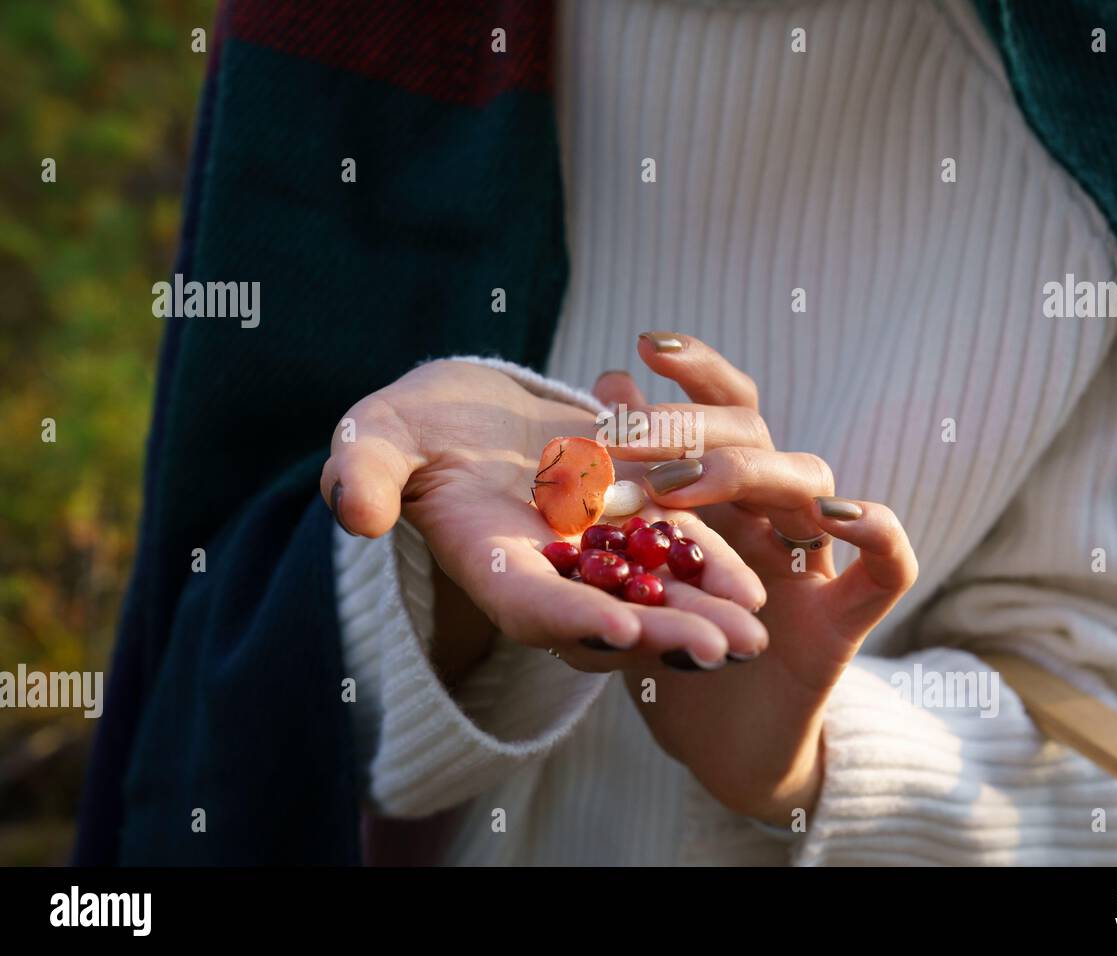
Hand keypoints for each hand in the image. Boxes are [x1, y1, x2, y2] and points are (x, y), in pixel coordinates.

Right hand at [320, 359, 766, 680]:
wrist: (460, 408)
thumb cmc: (408, 424)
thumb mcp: (376, 437)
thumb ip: (364, 472)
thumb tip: (355, 512)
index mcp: (488, 563)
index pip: (528, 604)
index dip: (571, 620)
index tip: (617, 631)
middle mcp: (548, 570)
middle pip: (608, 614)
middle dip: (663, 633)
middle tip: (722, 651)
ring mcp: (593, 548)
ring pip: (655, 587)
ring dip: (704, 608)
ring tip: (754, 630)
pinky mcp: (628, 515)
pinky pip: (675, 541)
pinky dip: (711, 557)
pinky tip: (759, 572)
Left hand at [594, 334, 917, 824]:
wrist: (720, 749)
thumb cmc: (677, 650)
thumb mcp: (635, 569)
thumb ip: (626, 486)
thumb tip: (606, 388)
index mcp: (727, 499)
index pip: (724, 413)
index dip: (696, 373)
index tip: (644, 346)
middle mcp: (773, 518)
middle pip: (754, 441)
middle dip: (686, 430)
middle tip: (620, 435)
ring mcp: (814, 567)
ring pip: (811, 486)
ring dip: (748, 477)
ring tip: (682, 488)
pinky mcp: (843, 626)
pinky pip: (888, 567)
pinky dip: (878, 533)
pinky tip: (843, 518)